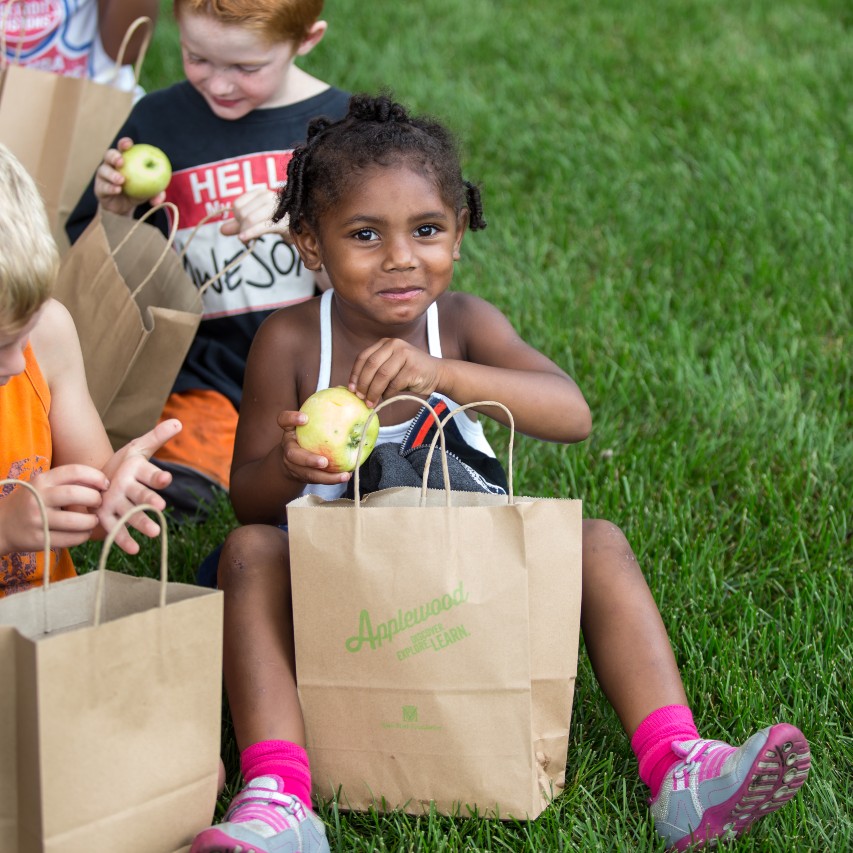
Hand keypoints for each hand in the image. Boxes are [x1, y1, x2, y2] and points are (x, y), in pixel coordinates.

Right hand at [0, 466, 105, 553]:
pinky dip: (83, 536)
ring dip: (91, 521)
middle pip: (75, 494)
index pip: (74, 471)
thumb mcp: (44, 485)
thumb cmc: (33, 502)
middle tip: (100, 504)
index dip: (96, 477)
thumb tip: (104, 484)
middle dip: (95, 499)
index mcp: (42, 480)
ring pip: (74, 521)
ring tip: (93, 520)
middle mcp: (38, 497)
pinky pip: (70, 539)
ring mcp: (37, 520)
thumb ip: (69, 482)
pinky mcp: (39, 539)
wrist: (2, 525)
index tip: (106, 485)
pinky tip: (83, 532)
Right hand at [94, 137, 166, 214]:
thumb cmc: (138, 193)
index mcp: (124, 160)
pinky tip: (117, 190)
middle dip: (114, 156)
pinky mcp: (99, 188)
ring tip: (121, 180)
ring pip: (104, 171)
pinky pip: (103, 186)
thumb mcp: (149, 192)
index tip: (129, 144)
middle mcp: (111, 165)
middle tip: (121, 162)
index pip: (123, 148)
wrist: (124, 208)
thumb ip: (156, 192)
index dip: (124, 143)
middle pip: (109, 155)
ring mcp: (103, 176)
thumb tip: (161, 196)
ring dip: (112, 174)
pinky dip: (111, 187)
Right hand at [98, 419, 181, 553]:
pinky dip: (122, 540)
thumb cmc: (125, 464)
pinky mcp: (104, 516)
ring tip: (155, 532)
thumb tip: (179, 421)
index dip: (157, 476)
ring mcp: (112, 502)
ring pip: (128, 514)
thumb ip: (158, 438)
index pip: (148, 472)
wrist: (93, 479)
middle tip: (160, 507)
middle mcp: (122, 485)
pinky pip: (114, 529)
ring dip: (140, 523)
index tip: (166, 478)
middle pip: (138, 494)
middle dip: (147, 500)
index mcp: (133, 469)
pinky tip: (135, 550)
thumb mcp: (139, 449)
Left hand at [219, 187, 290, 243]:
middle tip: (245, 238)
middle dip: (241, 228)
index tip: (242, 228)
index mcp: (261, 193)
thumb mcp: (257, 222)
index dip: (236, 219)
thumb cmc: (281, 224)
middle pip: (242, 213)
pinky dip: (250, 234)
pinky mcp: (284, 221)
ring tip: (247, 239)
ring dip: (246, 232)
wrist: (307, 230)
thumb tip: (222, 229)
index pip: (237, 205)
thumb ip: (239, 225)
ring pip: (250, 219)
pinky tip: (244, 239)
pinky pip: (262, 227)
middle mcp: (269, 196)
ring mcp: (278, 208)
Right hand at [276, 409, 351, 485]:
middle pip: (293, 454)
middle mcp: (289, 448)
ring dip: (326, 476)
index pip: (283, 420)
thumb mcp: (309, 421)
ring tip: (343, 475)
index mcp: (289, 431)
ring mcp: (294, 465)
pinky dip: (332, 479)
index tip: (304, 418)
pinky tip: (346, 476)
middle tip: (324, 462)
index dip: (291, 419)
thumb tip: (343, 389)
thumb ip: (323, 407)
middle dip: (308, 459)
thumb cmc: (306, 433)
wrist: (290, 460)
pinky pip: (318, 479)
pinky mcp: (303, 476)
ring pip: (307, 473)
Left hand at [348, 338, 442, 406]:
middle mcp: (394, 345)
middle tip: (360, 398)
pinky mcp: (412, 367)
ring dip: (373, 392)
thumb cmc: (410, 373)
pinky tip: (387, 397)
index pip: (363, 357)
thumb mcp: (391, 366)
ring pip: (382, 375)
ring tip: (370, 402)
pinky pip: (394, 384)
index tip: (351, 388)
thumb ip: (376, 371)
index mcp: (385, 343)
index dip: (355, 374)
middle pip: (371, 365)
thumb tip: (355, 388)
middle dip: (363, 384)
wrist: (438, 373)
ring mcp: (405, 354)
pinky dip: (388, 394)